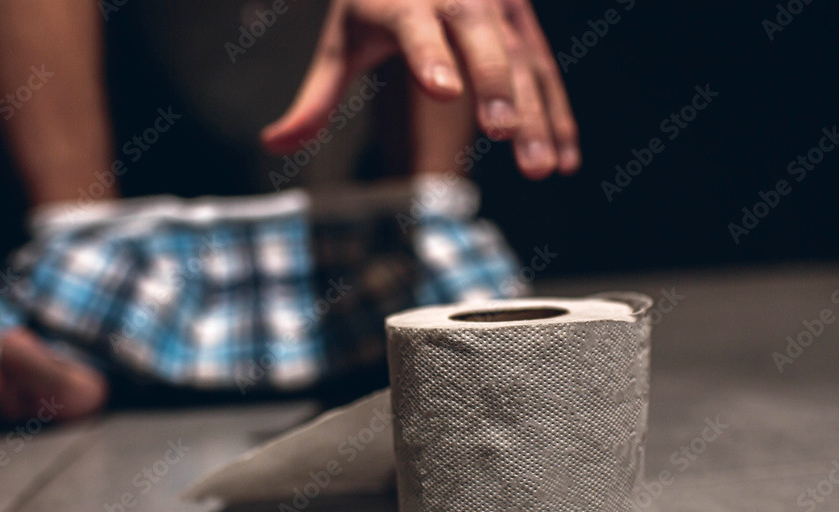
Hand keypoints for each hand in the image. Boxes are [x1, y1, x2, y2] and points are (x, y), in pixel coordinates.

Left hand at [260, 0, 580, 178]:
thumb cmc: (374, 3)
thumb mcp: (341, 45)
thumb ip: (315, 100)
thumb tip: (271, 145)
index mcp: (405, 0)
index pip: (417, 27)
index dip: (430, 54)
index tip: (443, 89)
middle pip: (483, 42)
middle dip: (498, 89)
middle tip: (506, 138)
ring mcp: (499, 8)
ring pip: (524, 60)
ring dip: (538, 114)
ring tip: (542, 168)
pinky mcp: (524, 23)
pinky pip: (547, 70)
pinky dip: (558, 114)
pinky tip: (566, 158)